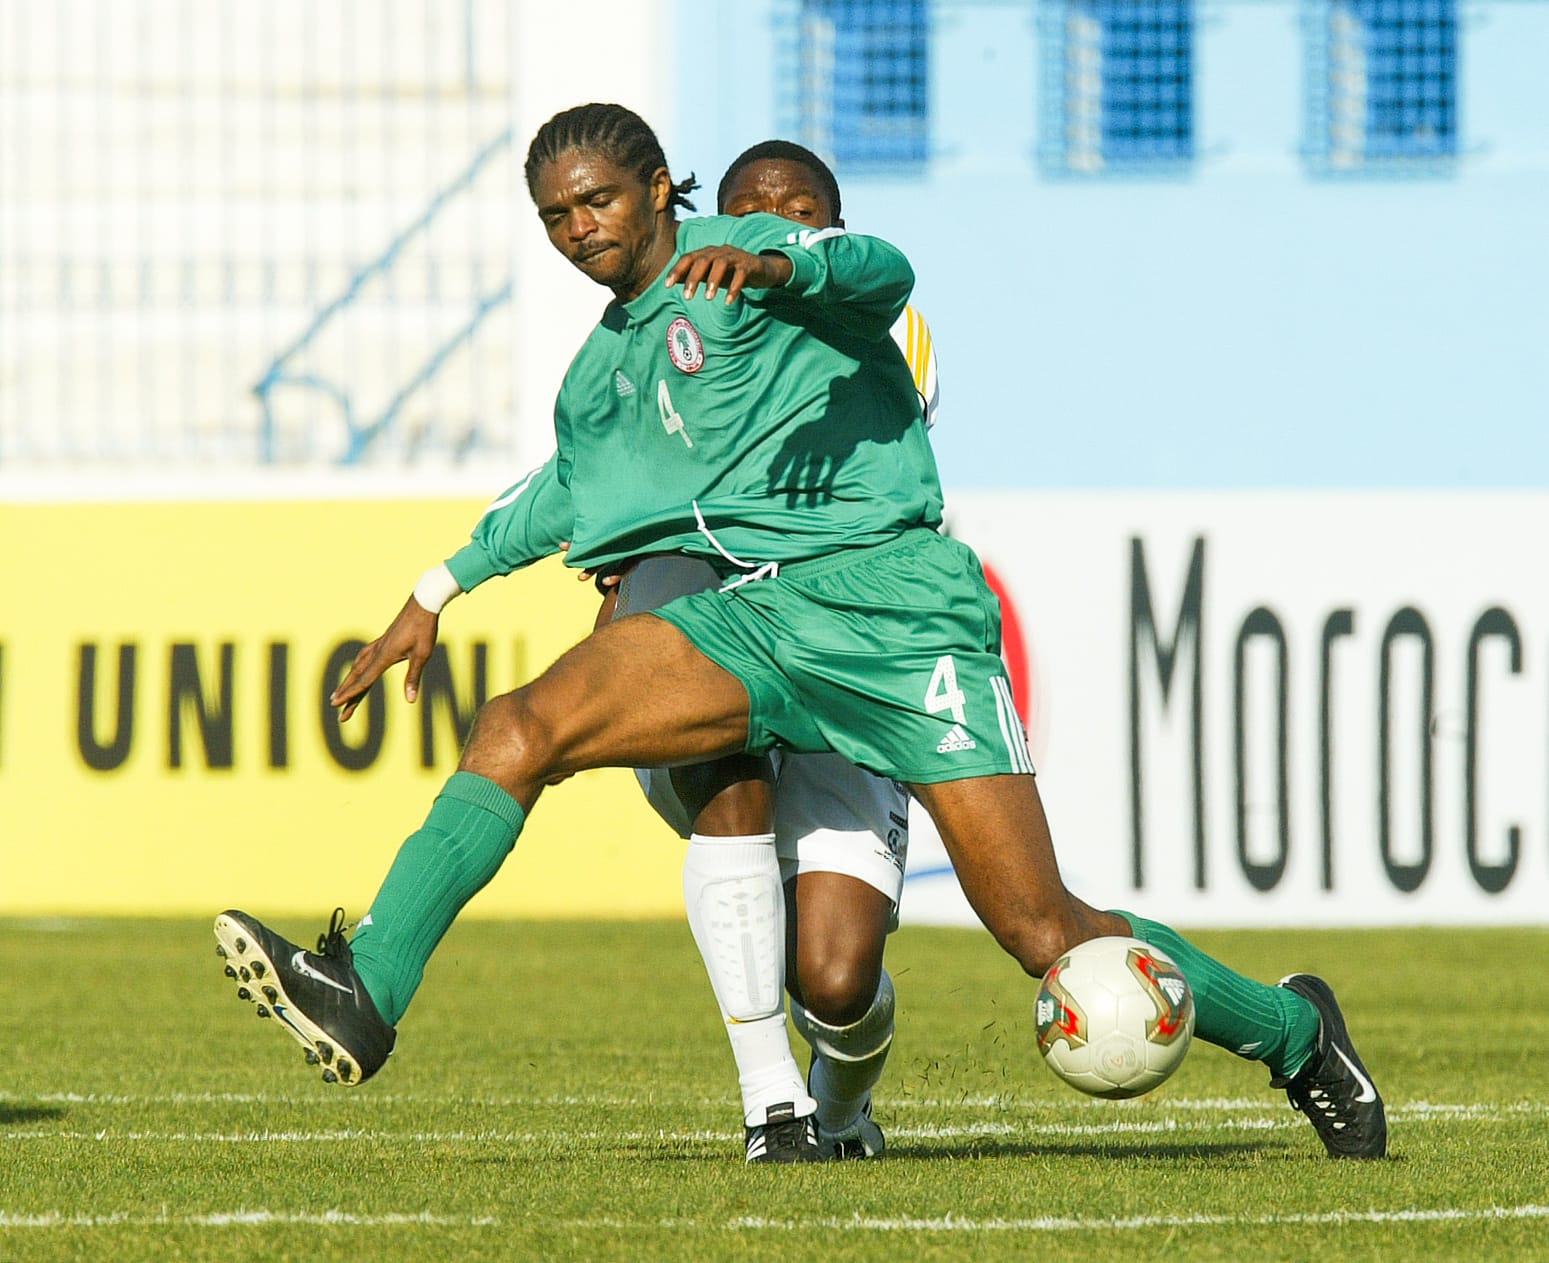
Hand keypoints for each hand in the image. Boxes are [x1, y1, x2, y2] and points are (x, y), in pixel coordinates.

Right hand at [330, 594, 440, 720]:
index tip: (336, 704)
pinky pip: (364, 657)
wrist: (422, 605)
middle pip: (357, 676)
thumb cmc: (423, 629)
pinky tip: (357, 668)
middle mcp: (377, 651)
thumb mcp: (422, 655)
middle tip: (334, 707)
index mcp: (384, 656)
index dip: (350, 694)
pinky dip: (357, 667)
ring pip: (358, 666)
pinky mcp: (383, 641)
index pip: (364, 680)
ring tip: (340, 692)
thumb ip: (413, 677)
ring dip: (348, 680)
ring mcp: (379, 645)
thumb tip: (410, 700)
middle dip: (346, 692)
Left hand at [665, 246, 791, 303]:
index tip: (667, 285)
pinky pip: (740, 274)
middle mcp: (719, 251)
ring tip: (708, 298)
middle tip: (687, 297)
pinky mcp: (749, 265)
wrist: (761, 269)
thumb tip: (671, 281)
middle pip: (702, 260)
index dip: (677, 270)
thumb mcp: (711, 274)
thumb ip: (694, 276)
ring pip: (720, 264)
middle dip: (693, 278)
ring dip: (713, 281)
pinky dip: (734, 288)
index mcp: (707, 253)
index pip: (688, 258)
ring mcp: (735, 256)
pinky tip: (728, 301)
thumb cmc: (731, 272)